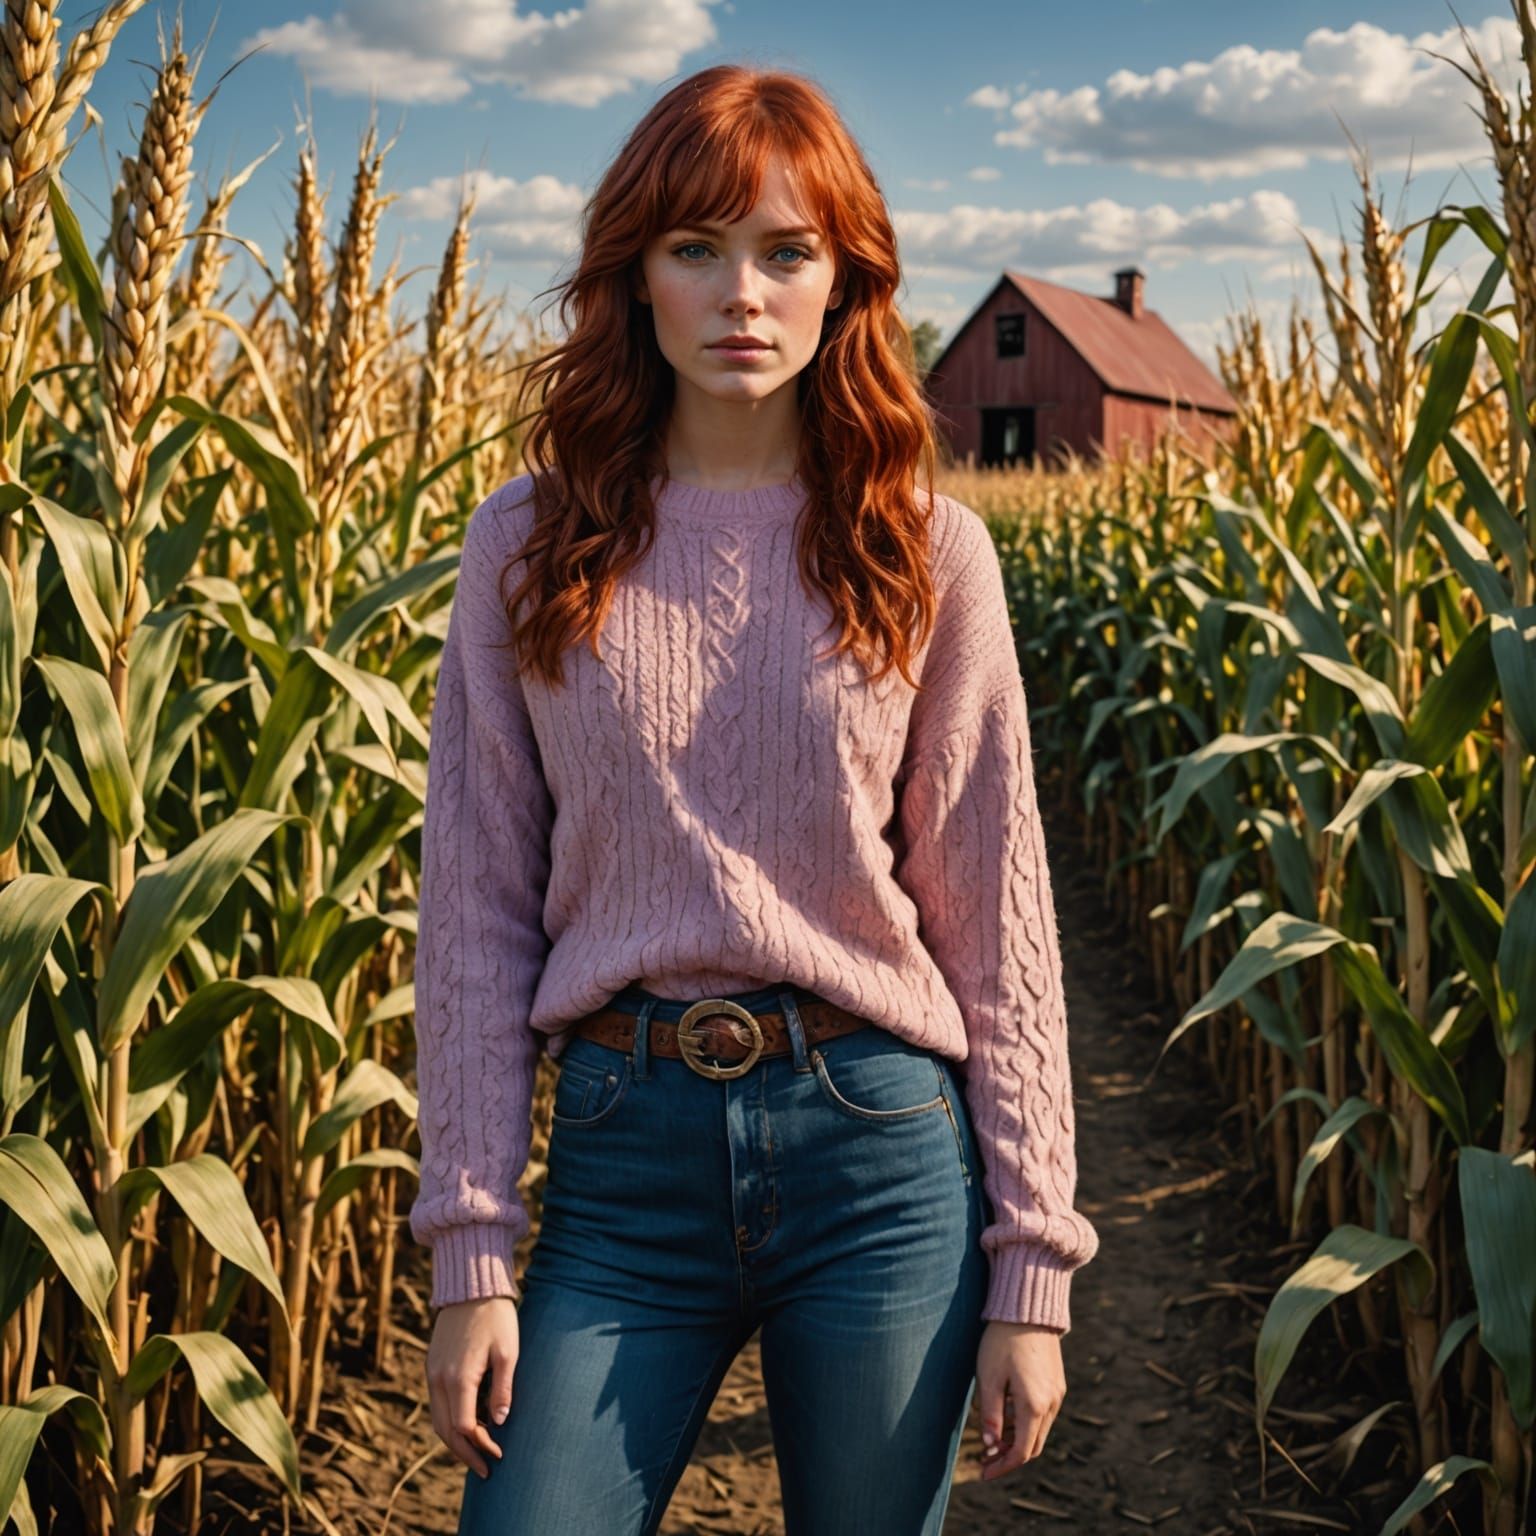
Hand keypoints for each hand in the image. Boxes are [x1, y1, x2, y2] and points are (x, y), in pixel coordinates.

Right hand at [427, 1295, 520, 1477]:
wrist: (472, 1285)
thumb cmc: (496, 1317)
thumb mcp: (508, 1351)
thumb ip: (503, 1388)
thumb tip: (498, 1423)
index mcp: (459, 1377)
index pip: (463, 1427)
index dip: (480, 1446)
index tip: (498, 1454)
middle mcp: (439, 1378)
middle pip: (446, 1430)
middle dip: (465, 1453)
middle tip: (485, 1468)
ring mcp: (432, 1371)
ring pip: (438, 1418)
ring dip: (455, 1439)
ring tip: (477, 1451)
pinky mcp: (432, 1364)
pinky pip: (437, 1402)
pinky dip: (450, 1420)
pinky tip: (468, 1423)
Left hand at [973, 1320, 1065, 1479]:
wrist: (1027, 1308)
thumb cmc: (1002, 1341)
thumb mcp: (989, 1378)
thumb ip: (991, 1416)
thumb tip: (992, 1447)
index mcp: (1035, 1406)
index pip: (1022, 1452)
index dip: (1002, 1467)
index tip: (983, 1473)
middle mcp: (1052, 1403)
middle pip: (1034, 1445)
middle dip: (1010, 1457)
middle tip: (986, 1460)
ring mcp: (1057, 1392)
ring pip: (1039, 1430)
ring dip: (1019, 1440)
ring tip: (993, 1439)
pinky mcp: (1057, 1381)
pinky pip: (1044, 1413)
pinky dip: (1026, 1423)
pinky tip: (1007, 1414)